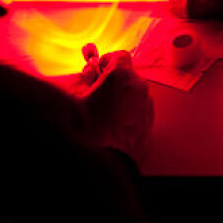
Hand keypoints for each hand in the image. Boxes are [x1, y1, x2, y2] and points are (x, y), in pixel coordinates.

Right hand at [74, 45, 154, 164]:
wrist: (106, 167)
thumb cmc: (89, 133)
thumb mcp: (73, 101)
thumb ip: (80, 80)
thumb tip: (87, 73)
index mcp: (122, 77)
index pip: (118, 55)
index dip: (105, 62)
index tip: (96, 71)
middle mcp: (139, 88)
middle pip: (126, 75)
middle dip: (111, 82)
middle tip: (95, 94)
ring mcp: (146, 106)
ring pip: (133, 93)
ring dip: (120, 97)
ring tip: (101, 114)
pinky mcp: (149, 123)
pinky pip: (138, 110)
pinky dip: (127, 113)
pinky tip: (111, 126)